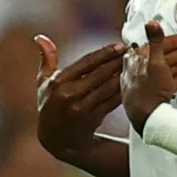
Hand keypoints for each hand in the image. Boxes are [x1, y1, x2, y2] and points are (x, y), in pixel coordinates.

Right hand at [35, 38, 124, 161]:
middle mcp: (70, 94)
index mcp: (59, 82)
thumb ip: (47, 59)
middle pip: (100, 73)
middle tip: (132, 51)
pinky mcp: (93, 118)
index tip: (119, 45)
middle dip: (118, 61)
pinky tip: (131, 83)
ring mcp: (82, 108)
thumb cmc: (49, 106)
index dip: (105, 53)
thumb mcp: (43, 83)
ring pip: (108, 87)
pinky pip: (112, 102)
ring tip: (135, 65)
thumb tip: (41, 37)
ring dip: (123, 75)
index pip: (86, 62)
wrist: (56, 139)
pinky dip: (122, 91)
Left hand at [122, 22, 176, 135]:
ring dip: (176, 63)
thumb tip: (151, 22)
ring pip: (163, 70)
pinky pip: (166, 83)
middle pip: (159, 57)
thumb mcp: (154, 61)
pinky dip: (175, 78)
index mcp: (135, 60)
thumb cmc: (147, 89)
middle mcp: (138, 71)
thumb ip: (155, 41)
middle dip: (175, 52)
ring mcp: (145, 84)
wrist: (147, 116)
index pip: (154, 45)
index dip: (170, 41)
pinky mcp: (153, 96)